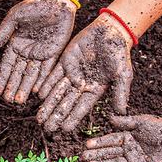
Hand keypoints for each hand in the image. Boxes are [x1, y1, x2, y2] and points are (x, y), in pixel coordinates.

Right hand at [0, 0, 74, 102]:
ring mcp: (40, 54)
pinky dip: (42, 81)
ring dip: (25, 88)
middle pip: (18, 73)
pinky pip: (47, 70)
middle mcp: (26, 51)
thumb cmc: (35, 4)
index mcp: (15, 43)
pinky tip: (37, 92)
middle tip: (8, 101)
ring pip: (31, 75)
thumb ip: (5, 30)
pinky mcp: (53, 54)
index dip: (2, 77)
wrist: (57, 1)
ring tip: (19, 101)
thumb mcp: (16, 16)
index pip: (7, 64)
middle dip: (13, 87)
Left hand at [37, 15, 133, 131]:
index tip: (64, 130)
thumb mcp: (123, 73)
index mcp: (95, 90)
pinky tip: (38, 95)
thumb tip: (121, 113)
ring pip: (57, 92)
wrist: (110, 31)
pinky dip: (46, 85)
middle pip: (66, 103)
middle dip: (56, 116)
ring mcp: (72, 74)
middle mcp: (82, 85)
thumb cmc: (119, 52)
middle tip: (46, 128)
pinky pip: (53, 76)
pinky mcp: (65, 62)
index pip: (82, 107)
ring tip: (39, 118)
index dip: (73, 118)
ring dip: (48, 105)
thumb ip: (120, 92)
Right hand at [81, 115, 161, 161]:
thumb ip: (126, 122)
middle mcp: (128, 151)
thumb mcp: (142, 122)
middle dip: (96, 155)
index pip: (110, 141)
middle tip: (83, 158)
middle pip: (109, 153)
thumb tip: (110, 118)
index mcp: (127, 138)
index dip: (98, 143)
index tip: (86, 145)